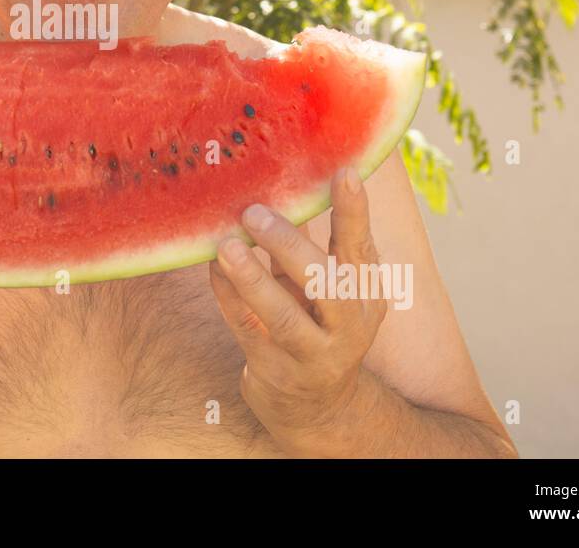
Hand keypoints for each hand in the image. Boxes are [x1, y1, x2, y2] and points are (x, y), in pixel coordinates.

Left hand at [209, 165, 386, 453]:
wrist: (317, 405)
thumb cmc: (318, 322)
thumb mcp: (328, 288)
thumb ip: (312, 247)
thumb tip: (280, 188)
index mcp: (366, 294)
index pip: (361, 248)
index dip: (353, 211)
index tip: (343, 172)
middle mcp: (347, 326)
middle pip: (325, 284)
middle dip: (289, 246)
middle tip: (254, 213)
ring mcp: (312, 354)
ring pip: (282, 316)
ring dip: (251, 278)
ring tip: (225, 246)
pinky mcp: (275, 371)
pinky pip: (246, 329)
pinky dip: (227, 296)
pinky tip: (212, 269)